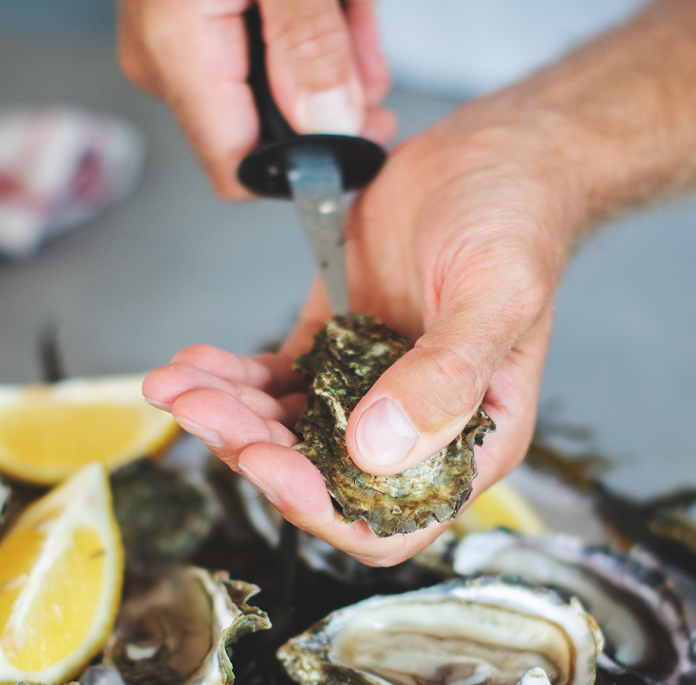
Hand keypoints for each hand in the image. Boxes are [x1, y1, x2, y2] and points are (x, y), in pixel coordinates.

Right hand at [118, 0, 396, 197]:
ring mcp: (172, 37)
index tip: (364, 138)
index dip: (305, 168)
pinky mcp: (188, 14)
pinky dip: (303, 26)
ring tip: (345, 4)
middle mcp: (166, 58)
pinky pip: (258, 46)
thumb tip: (328, 126)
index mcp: (180, 53)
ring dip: (326, 53)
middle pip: (266, 129)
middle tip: (367, 56)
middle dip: (330, 96)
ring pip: (272, 86)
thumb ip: (310, 43)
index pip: (239, 172)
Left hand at [143, 98, 581, 565]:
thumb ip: (445, 378)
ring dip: (229, 418)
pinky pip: (273, 384)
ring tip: (179, 385)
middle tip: (204, 412)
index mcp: (470, 440)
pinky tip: (194, 363)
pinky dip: (230, 380)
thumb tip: (377, 452)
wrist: (490, 153)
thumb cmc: (517, 221)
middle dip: (255, 453)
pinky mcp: (331, 351)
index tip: (269, 465)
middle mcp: (414, 431)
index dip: (324, 510)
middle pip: (321, 482)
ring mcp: (366, 393)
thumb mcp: (496, 296)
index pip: (390, 520)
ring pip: (287, 436)